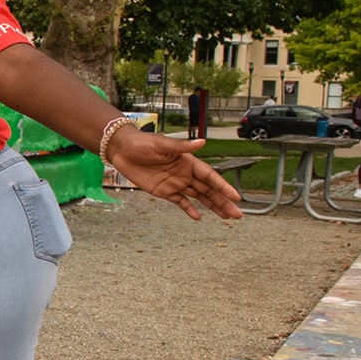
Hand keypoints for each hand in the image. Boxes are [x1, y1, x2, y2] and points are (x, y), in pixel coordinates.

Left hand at [108, 131, 243, 219]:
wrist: (122, 150)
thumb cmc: (142, 143)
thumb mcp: (161, 144)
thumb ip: (181, 146)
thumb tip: (202, 142)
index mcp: (189, 162)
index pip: (211, 177)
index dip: (224, 187)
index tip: (236, 197)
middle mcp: (185, 174)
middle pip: (209, 190)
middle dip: (224, 202)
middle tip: (238, 214)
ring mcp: (175, 183)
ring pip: (199, 197)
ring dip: (213, 206)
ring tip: (227, 217)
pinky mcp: (164, 191)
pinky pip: (180, 202)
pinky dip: (189, 209)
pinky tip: (198, 217)